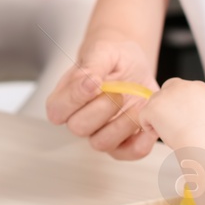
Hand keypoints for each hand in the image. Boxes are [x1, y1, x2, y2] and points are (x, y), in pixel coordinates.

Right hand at [46, 37, 158, 159]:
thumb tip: (88, 81)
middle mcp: (79, 119)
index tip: (96, 81)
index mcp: (65, 98)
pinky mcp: (122, 142)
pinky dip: (141, 142)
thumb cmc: (112, 58)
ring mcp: (100, 133)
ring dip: (123, 125)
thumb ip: (92, 66)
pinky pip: (129, 152)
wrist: (133, 64)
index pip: (57, 110)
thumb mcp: (102, 52)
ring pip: (102, 143)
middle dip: (102, 108)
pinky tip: (148, 124)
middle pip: (79, 128)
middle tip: (119, 91)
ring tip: (138, 104)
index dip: (75, 98)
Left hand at [140, 78, 204, 149]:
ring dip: (158, 116)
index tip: (183, 117)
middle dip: (166, 106)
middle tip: (174, 124)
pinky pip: (144, 116)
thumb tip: (185, 111)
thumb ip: (196, 105)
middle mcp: (181, 85)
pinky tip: (162, 134)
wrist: (201, 141)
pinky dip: (150, 127)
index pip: (181, 89)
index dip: (178, 104)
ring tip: (171, 131)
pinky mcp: (153, 106)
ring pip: (154, 103)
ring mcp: (165, 95)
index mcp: (198, 87)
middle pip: (165, 91)